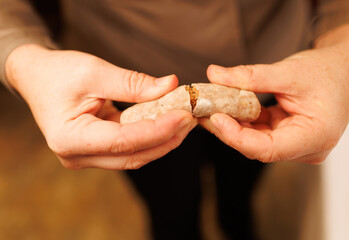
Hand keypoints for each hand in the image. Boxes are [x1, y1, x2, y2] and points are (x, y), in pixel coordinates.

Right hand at [6, 44, 195, 168]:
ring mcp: (88, 156)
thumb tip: (171, 86)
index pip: (123, 141)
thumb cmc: (58, 73)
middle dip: (166, 139)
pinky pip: (129, 148)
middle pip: (133, 156)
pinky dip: (150, 137)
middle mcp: (77, 155)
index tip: (184, 116)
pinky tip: (168, 123)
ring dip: (162, 140)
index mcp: (70, 138)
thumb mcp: (94, 72)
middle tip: (192, 118)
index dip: (157, 131)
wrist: (37, 78)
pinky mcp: (97, 150)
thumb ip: (133, 83)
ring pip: (134, 156)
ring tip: (185, 121)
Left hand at [200, 24, 348, 163]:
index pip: (267, 149)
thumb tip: (214, 74)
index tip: (215, 118)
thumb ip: (251, 76)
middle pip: (257, 146)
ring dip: (233, 124)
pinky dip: (243, 120)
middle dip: (228, 129)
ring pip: (256, 140)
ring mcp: (296, 144)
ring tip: (210, 106)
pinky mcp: (288, 135)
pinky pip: (260, 132)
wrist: (348, 69)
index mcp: (315, 137)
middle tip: (203, 111)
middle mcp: (305, 148)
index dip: (237, 137)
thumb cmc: (328, 71)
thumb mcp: (289, 71)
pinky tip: (227, 107)